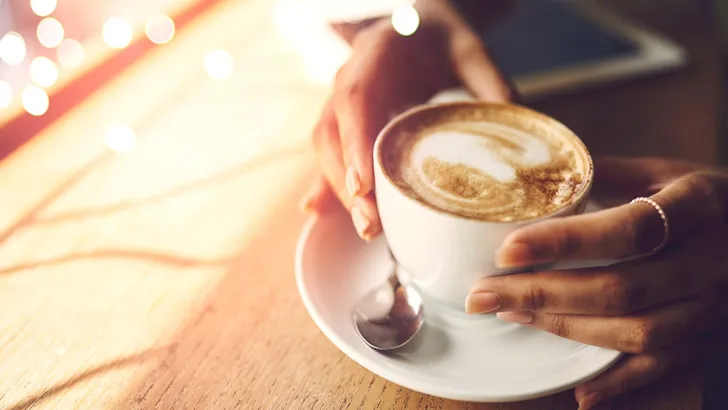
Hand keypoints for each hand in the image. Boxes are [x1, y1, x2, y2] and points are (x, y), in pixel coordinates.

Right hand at [300, 8, 513, 239]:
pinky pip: (330, 153)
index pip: (356, 99)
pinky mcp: (345, 122)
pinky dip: (327, 183)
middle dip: (347, 182)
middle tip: (370, 223)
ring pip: (326, 147)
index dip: (354, 142)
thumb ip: (490, 86)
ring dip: (340, 190)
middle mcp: (349, 77)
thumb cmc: (442, 38)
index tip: (363, 184)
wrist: (418, 27)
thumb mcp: (471, 52)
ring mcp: (341, 101)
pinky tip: (322, 213)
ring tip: (366, 228)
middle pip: (333, 132)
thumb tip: (516, 139)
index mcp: (377, 52)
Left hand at [464, 157, 727, 408]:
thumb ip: (609, 173)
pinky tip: (580, 392)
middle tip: (483, 293)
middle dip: (540, 293)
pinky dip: (620, 383)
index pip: (627, 229)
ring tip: (511, 313)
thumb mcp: (669, 171)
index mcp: (697, 206)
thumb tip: (539, 177)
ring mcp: (712, 304)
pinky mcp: (708, 336)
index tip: (507, 250)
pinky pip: (664, 366)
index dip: (565, 242)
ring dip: (565, 328)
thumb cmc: (711, 198)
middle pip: (620, 288)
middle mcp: (708, 260)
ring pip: (636, 331)